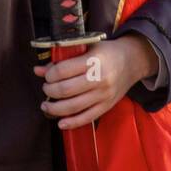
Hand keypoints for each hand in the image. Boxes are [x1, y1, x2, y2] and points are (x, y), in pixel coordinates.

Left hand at [34, 34, 158, 128]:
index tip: (46, 75)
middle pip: (65, 90)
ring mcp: (104, 94)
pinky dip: (72, 122)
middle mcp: (99, 79)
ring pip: (73, 106)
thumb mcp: (85, 48)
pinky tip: (60, 122)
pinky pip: (87, 118)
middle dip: (49, 90)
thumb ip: (61, 59)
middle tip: (46, 88)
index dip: (49, 74)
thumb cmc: (106, 52)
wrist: (133, 60)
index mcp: (93, 61)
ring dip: (54, 108)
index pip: (62, 71)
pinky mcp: (107, 106)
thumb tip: (38, 70)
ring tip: (46, 105)